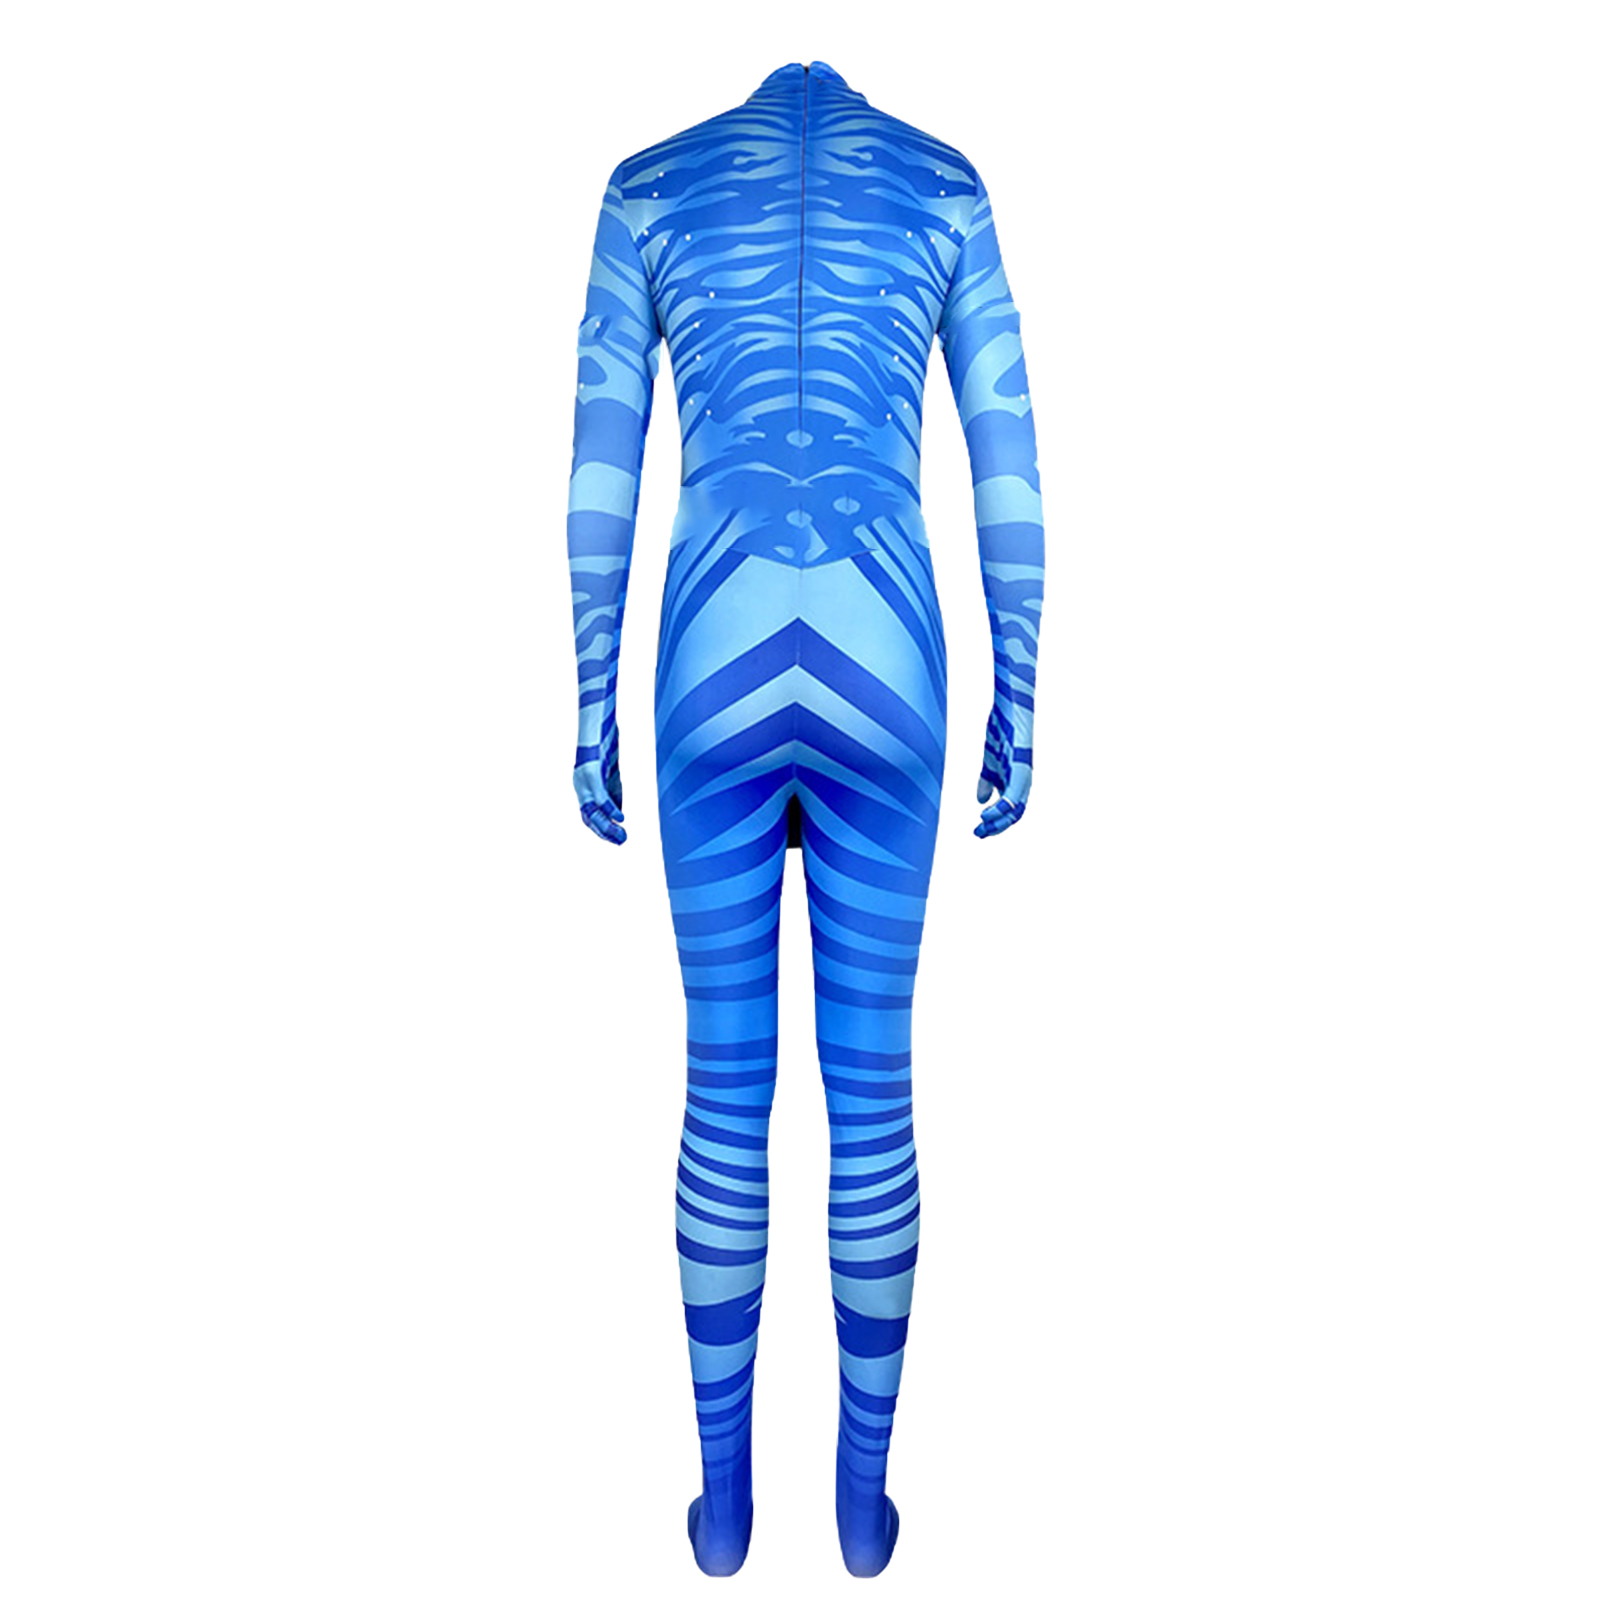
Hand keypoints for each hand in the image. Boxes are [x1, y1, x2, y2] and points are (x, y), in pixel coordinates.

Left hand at [573, 729, 626, 844]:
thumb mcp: (612, 771)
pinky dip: (609, 808)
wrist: (597, 715)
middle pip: (587, 817)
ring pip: (591, 811)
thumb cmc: (605, 739)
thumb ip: (614, 791)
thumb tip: (619, 814)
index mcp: (583, 786)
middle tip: (622, 842)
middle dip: (605, 832)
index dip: (602, 829)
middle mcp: (579, 785)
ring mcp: (582, 779)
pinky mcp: (589, 771)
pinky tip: (620, 818)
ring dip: (606, 826)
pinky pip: (599, 796)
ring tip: (621, 836)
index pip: (589, 815)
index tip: (617, 839)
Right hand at [974, 704, 1032, 838]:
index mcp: (1016, 781)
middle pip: (1015, 814)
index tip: (979, 831)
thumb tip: (982, 801)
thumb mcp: (990, 761)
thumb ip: (987, 781)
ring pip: (1017, 808)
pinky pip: (1014, 793)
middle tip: (978, 834)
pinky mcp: (1022, 766)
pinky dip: (1002, 806)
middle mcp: (1024, 781)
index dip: (996, 823)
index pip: (1010, 810)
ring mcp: (1024, 775)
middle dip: (996, 827)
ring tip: (983, 827)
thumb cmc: (1001, 730)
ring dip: (999, 821)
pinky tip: (987, 813)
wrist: (1010, 706)